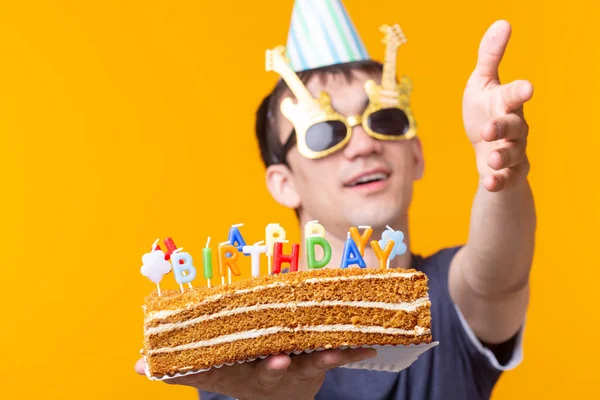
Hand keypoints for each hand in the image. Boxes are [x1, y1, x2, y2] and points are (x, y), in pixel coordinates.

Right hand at [135, 348, 375, 399]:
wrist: (278, 396)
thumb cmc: (241, 375)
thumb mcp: (213, 375)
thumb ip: (180, 370)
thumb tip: (136, 366)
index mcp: (255, 371)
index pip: (261, 369)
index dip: (270, 365)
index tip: (277, 360)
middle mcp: (281, 370)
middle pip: (287, 366)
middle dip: (294, 362)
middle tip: (300, 357)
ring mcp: (303, 365)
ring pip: (316, 360)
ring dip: (331, 355)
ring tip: (342, 349)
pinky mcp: (320, 358)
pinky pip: (340, 353)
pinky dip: (355, 350)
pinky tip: (372, 346)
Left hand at [462, 20, 533, 191]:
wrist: (485, 149)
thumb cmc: (485, 110)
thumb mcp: (481, 83)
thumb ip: (490, 56)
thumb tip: (503, 22)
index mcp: (506, 103)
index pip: (514, 94)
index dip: (520, 91)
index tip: (526, 87)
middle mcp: (514, 126)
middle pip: (514, 126)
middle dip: (502, 127)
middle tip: (487, 130)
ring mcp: (513, 150)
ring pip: (513, 153)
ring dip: (502, 156)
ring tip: (490, 158)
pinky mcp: (508, 171)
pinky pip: (507, 177)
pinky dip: (499, 180)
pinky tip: (489, 182)